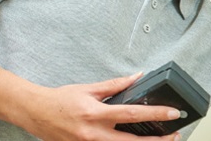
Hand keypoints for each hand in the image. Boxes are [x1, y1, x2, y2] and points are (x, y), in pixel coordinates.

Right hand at [17, 74, 182, 140]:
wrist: (35, 114)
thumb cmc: (60, 100)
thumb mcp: (89, 89)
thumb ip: (115, 85)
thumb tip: (137, 77)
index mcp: (96, 114)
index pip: (133, 114)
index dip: (156, 114)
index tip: (173, 113)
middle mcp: (93, 134)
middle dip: (158, 140)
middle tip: (175, 134)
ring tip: (161, 140)